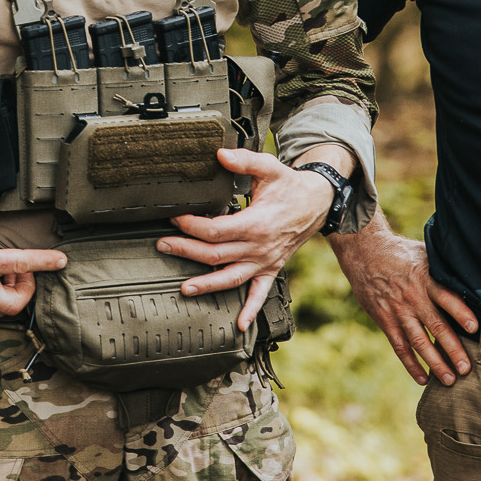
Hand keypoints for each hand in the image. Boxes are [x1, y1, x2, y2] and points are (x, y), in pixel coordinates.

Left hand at [158, 148, 334, 329]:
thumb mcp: (269, 167)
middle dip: (186, 251)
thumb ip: (244, 160)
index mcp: (256, 223)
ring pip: (231, 278)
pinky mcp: (271, 269)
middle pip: (216, 255)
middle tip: (162, 245)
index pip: (216, 230)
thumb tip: (219, 154)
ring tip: (184, 288)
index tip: (175, 218)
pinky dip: (251, 310)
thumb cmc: (290, 186)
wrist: (318, 202)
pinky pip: (261, 294)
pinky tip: (240, 325)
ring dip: (207, 285)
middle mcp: (259, 247)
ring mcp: (265, 261)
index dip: (191, 226)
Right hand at [331, 223, 477, 385]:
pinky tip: (423, 379)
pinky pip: (400, 347)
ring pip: (419, 342)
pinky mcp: (385, 321)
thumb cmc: (401, 253)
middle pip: (436, 326)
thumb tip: (472, 278)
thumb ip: (443, 269)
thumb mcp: (424, 253)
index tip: (474, 328)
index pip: (446, 297)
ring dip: (435, 363)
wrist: (364, 252)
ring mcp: (398, 311)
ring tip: (450, 380)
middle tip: (466, 368)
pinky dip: (411, 364)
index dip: (460, 312)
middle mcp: (413, 298)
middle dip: (453, 349)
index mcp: (425, 279)